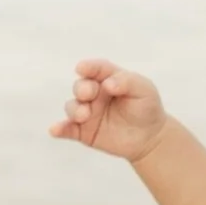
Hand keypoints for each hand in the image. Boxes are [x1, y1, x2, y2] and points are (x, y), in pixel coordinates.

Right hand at [48, 58, 167, 161]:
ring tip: (84, 115)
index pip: (96, 69)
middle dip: (82, 89)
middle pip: (80, 86)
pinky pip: (68, 129)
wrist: (150, 137)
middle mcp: (94, 94)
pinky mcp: (84, 132)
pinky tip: (55, 130)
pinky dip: (59, 129)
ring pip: (72, 107)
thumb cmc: (147, 107)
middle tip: (89, 94)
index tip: (82, 68)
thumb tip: (107, 84)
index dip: (89, 67)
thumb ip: (127, 82)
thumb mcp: (144, 89)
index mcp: (108, 79)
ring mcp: (88, 112)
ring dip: (74, 109)